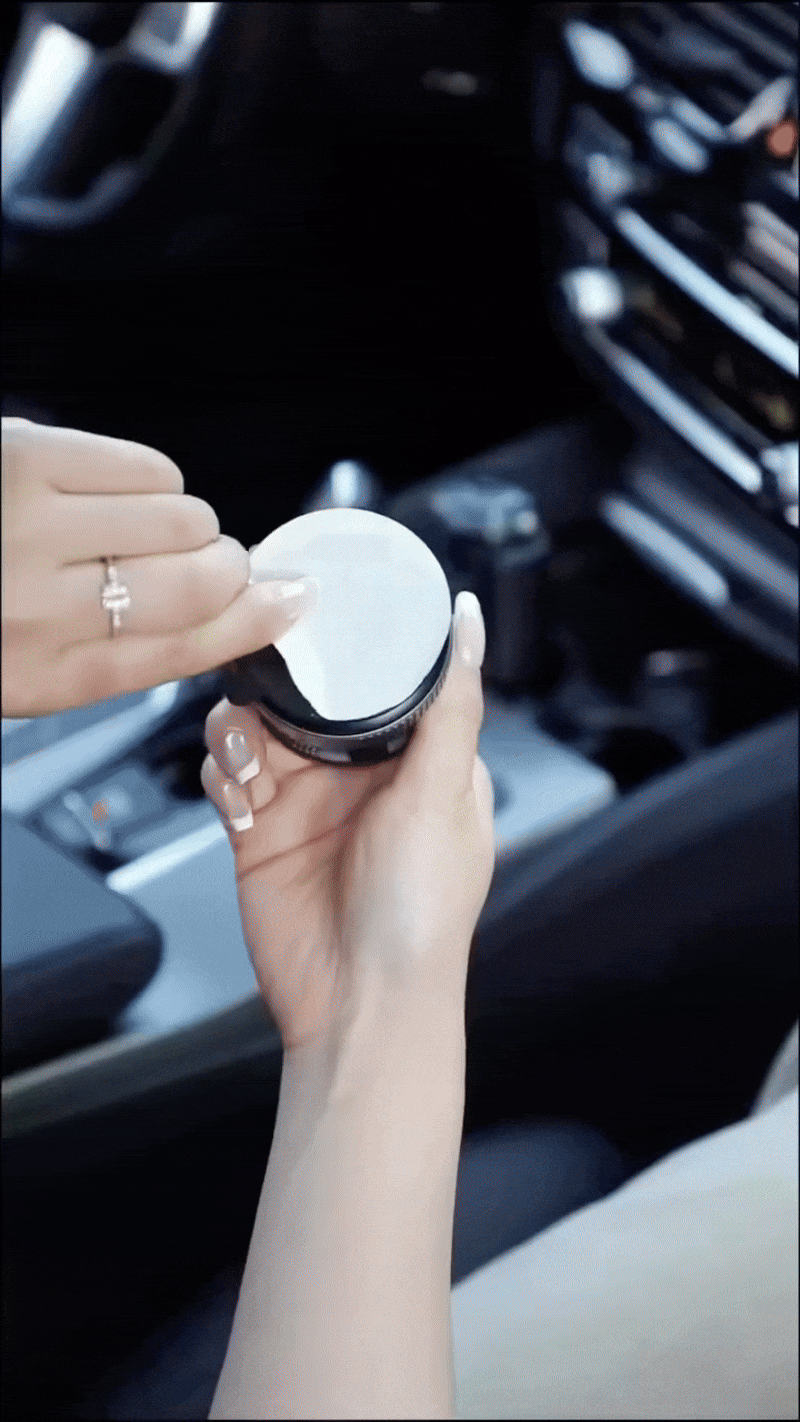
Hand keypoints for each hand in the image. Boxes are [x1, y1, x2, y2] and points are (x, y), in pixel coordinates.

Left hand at [1, 417, 314, 717]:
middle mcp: (37, 610)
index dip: (251, 627)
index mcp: (40, 678)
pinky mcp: (26, 457)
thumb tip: (233, 606)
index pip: (178, 656)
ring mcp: (31, 528)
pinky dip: (152, 479)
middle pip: (198, 585)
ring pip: (186, 518)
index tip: (290, 601)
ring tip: (133, 527)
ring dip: (183, 522)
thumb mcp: (25, 668)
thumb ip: (117, 648)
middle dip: (229, 569)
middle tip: (216, 561)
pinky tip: (109, 493)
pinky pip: (150, 468)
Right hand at [201, 593, 494, 1048]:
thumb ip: (451, 705)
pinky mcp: (259, 830)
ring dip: (240, 733)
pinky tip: (239, 801)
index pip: (379, 678)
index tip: (320, 617)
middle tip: (265, 691)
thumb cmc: (420, 915)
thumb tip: (470, 625)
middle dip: (278, 688)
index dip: (349, 648)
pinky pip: (225, 777)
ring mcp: (306, 801)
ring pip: (255, 728)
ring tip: (250, 767)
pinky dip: (221, 776)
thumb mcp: (443, 795)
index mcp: (418, 757)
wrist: (359, 1005)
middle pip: (304, 695)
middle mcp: (360, 774)